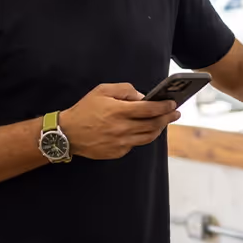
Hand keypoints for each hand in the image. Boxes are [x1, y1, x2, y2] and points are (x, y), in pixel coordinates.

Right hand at [60, 83, 180, 159]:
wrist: (67, 134)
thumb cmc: (84, 110)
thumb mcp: (102, 91)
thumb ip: (124, 90)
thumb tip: (141, 97)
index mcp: (119, 111)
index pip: (149, 109)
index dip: (164, 107)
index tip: (173, 104)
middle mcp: (122, 128)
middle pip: (153, 125)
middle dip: (167, 118)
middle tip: (175, 114)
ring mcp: (121, 142)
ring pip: (148, 137)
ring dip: (158, 129)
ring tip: (163, 122)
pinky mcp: (117, 152)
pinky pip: (135, 144)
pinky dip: (142, 137)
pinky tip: (143, 130)